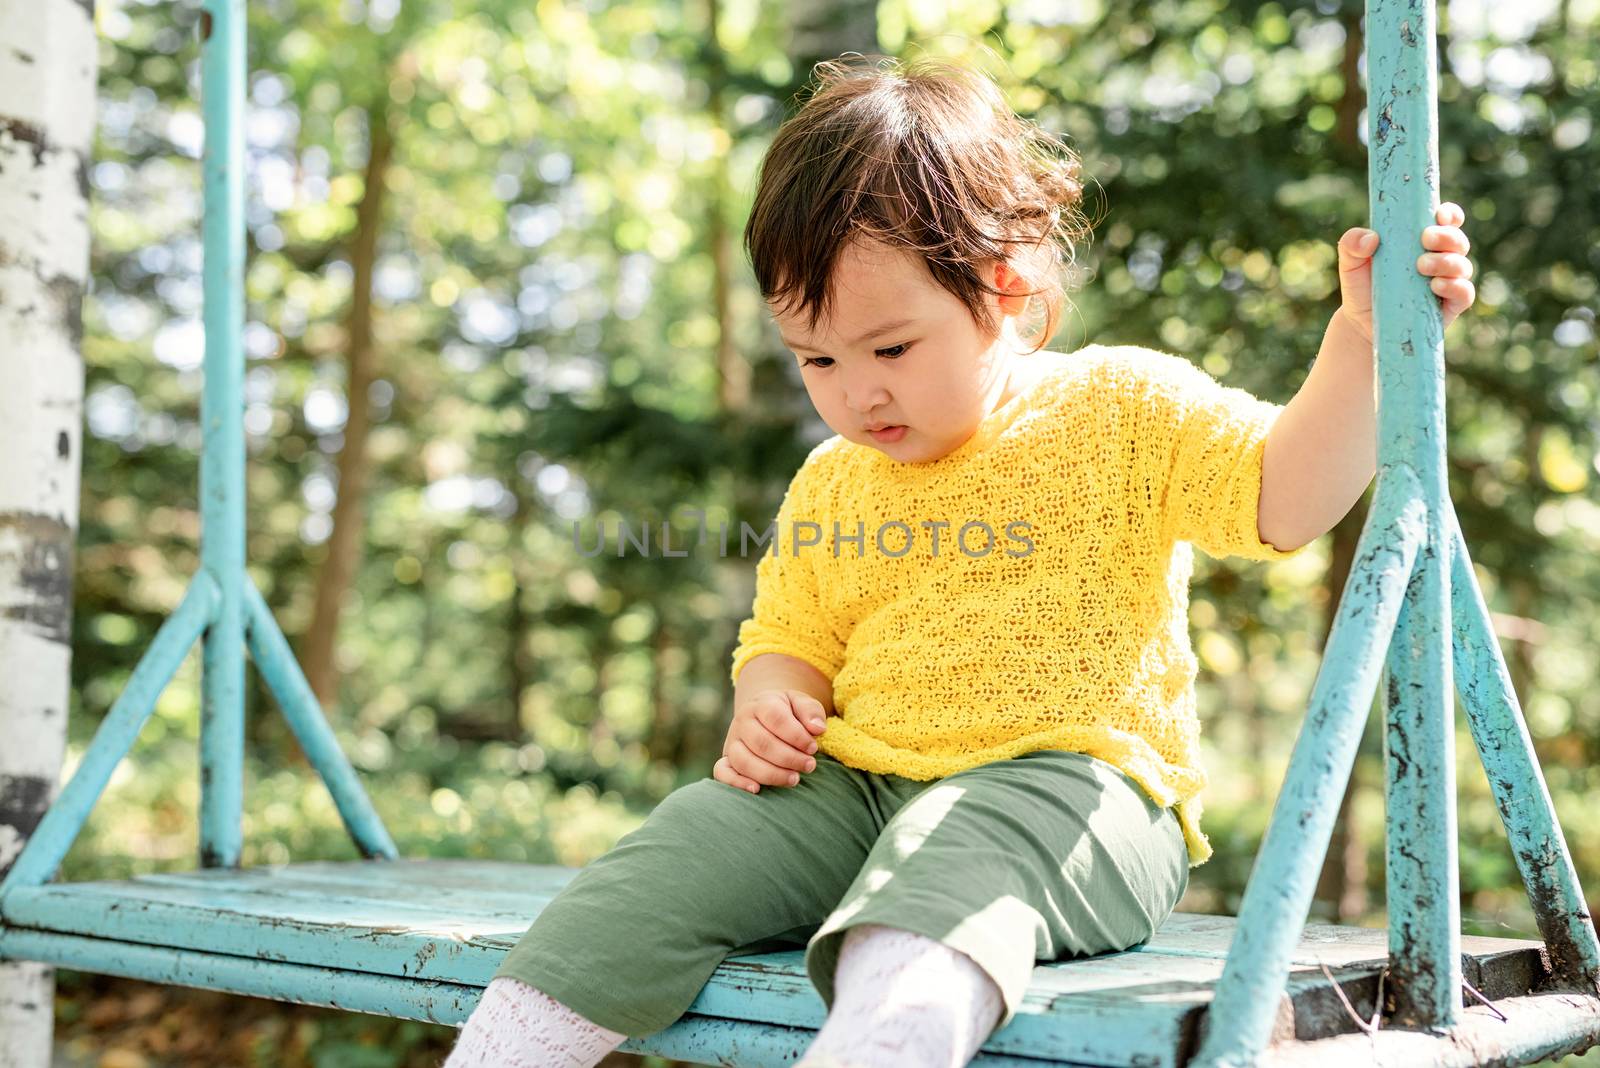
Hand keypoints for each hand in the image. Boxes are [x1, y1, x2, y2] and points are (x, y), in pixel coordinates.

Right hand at [714, 689, 827, 792]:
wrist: (765, 714)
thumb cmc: (789, 712)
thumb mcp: (802, 703)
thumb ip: (811, 711)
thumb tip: (817, 729)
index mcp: (762, 704)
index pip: (776, 718)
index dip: (796, 736)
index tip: (813, 748)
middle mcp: (743, 721)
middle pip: (762, 743)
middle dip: (789, 758)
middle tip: (810, 765)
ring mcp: (732, 741)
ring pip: (743, 761)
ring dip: (771, 774)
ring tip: (794, 779)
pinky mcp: (727, 759)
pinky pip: (722, 772)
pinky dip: (736, 782)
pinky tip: (757, 789)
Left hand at [1336, 201, 1475, 344]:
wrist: (1361, 325)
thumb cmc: (1362, 287)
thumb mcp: (1350, 263)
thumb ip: (1352, 244)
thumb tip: (1371, 238)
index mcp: (1423, 241)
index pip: (1447, 221)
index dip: (1449, 214)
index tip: (1439, 214)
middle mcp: (1441, 258)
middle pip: (1457, 241)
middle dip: (1447, 236)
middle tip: (1425, 239)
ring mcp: (1448, 282)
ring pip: (1462, 266)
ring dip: (1447, 262)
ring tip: (1421, 265)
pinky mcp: (1450, 306)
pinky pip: (1464, 293)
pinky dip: (1455, 287)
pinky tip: (1436, 285)